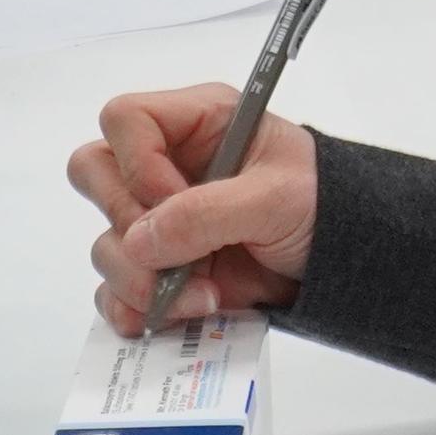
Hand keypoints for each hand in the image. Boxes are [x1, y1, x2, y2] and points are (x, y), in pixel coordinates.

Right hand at [69, 79, 321, 330]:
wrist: (341, 259)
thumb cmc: (322, 204)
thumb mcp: (276, 197)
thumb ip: (208, 213)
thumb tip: (139, 241)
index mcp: (197, 123)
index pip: (125, 119)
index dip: (137, 161)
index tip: (174, 197)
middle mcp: (166, 166)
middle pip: (94, 176)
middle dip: (127, 225)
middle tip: (175, 254)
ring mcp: (158, 220)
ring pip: (104, 242)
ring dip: (141, 278)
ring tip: (202, 295)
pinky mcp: (159, 268)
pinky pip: (114, 290)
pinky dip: (135, 308)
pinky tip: (175, 314)